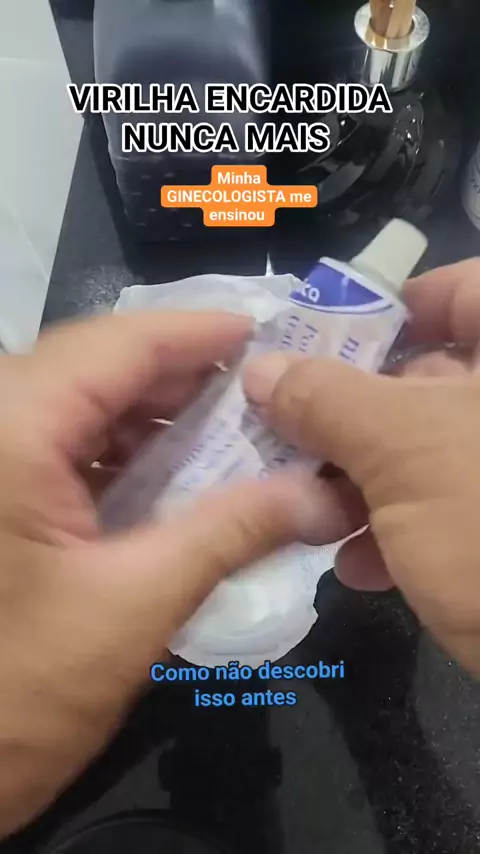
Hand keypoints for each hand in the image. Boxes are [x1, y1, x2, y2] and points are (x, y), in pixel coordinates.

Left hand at [0, 311, 325, 836]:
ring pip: (75, 406)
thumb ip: (232, 533)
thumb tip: (324, 497)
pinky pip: (56, 447)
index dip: (194, 333)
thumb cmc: (19, 693)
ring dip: (151, 419)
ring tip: (229, 435)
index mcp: (10, 430)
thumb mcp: (134, 606)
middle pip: (96, 369)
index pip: (115, 345)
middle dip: (181, 380)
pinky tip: (169, 478)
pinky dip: (117, 454)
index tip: (261, 332)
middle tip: (261, 394)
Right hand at [244, 260, 479, 678]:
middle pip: (431, 378)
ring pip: (431, 450)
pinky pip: (451, 508)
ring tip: (308, 507)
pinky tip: (360, 565)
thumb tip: (262, 368)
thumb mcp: (402, 449)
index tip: (319, 347)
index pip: (457, 290)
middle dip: (350, 415)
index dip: (385, 310)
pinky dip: (404, 530)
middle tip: (285, 433)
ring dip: (363, 480)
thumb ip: (326, 398)